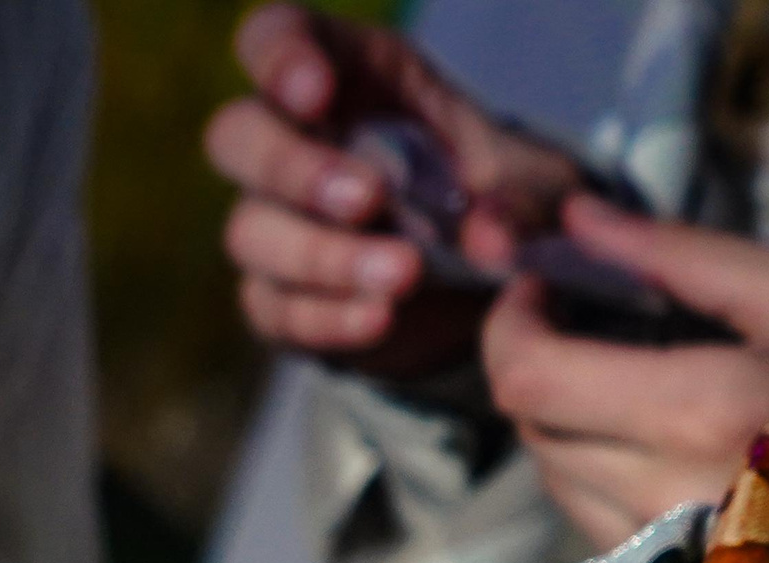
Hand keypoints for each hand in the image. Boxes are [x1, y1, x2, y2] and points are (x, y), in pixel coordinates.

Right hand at [207, 3, 580, 377]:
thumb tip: (489, 235)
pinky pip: (273, 307)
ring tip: (403, 274)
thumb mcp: (531, 183)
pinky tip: (379, 317)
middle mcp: (291, 144)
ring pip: (250, 231)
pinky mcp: (277, 298)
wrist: (485, 289)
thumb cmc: (496, 199)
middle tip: (367, 198)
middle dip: (293, 167)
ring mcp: (273, 224)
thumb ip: (520, 198)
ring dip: (323, 255)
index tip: (314, 94)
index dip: (279, 58)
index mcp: (346, 77)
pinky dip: (327, 316)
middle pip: (237, 136)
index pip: (274, 38)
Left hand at [483, 198, 768, 547]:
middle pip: (534, 429)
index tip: (535, 290)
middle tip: (585, 324)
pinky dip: (600, 472)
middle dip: (540, 368)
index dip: (509, 327)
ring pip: (556, 479)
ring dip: (568, 423)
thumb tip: (576, 218)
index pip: (529, 379)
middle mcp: (657, 493)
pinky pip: (592, 520)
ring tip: (632, 384)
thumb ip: (679, 254)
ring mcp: (658, 553)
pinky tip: (660, 444)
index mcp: (694, 412)